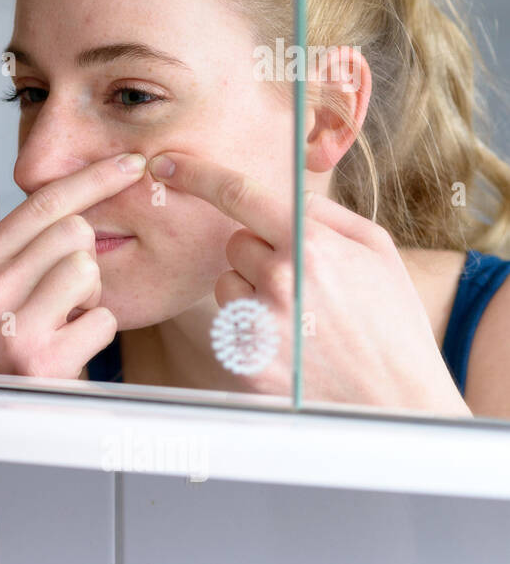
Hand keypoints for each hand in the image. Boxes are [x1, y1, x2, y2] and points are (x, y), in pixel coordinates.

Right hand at [0, 154, 146, 377]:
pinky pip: (101, 318)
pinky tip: (71, 347)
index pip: (40, 205)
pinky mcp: (40, 360)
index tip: (131, 163)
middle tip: (64, 293)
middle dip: (83, 259)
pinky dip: (97, 333)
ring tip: (64, 320)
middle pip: (73, 231)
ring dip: (90, 297)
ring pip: (87, 270)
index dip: (92, 178)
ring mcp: (10, 326)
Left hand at [147, 152, 468, 413]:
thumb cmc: (391, 321)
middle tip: (304, 282)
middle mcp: (278, 281)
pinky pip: (228, 324)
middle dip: (260, 254)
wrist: (397, 400)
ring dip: (252, 292)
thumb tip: (284, 193)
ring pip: (227, 284)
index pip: (238, 194)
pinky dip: (250, 328)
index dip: (196, 173)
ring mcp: (258, 324)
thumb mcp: (377, 251)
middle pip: (235, 243)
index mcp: (311, 246)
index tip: (166, 163)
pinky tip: (290, 344)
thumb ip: (325, 214)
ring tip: (300, 317)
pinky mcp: (244, 360)